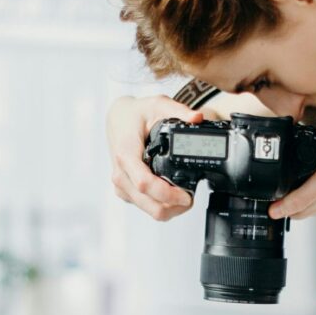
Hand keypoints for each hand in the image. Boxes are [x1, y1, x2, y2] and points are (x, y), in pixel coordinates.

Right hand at [107, 95, 210, 221]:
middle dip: (175, 207)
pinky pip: (145, 207)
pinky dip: (162, 206)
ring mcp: (121, 185)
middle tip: (191, 198)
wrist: (117, 119)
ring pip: (149, 210)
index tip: (187, 195)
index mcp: (125, 154)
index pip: (146, 184)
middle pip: (150, 205)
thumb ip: (179, 111)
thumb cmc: (136, 113)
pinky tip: (172, 195)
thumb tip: (197, 118)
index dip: (169, 195)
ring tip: (185, 197)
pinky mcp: (124, 191)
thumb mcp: (158, 104)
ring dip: (170, 209)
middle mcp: (120, 174)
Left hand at [268, 142, 315, 219]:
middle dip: (280, 198)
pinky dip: (305, 178)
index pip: (287, 211)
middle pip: (293, 202)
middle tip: (266, 189)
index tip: (261, 200)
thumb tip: (274, 213)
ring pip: (303, 191)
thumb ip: (297, 199)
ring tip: (280, 180)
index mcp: (311, 202)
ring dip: (291, 188)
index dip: (274, 208)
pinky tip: (304, 170)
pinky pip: (313, 180)